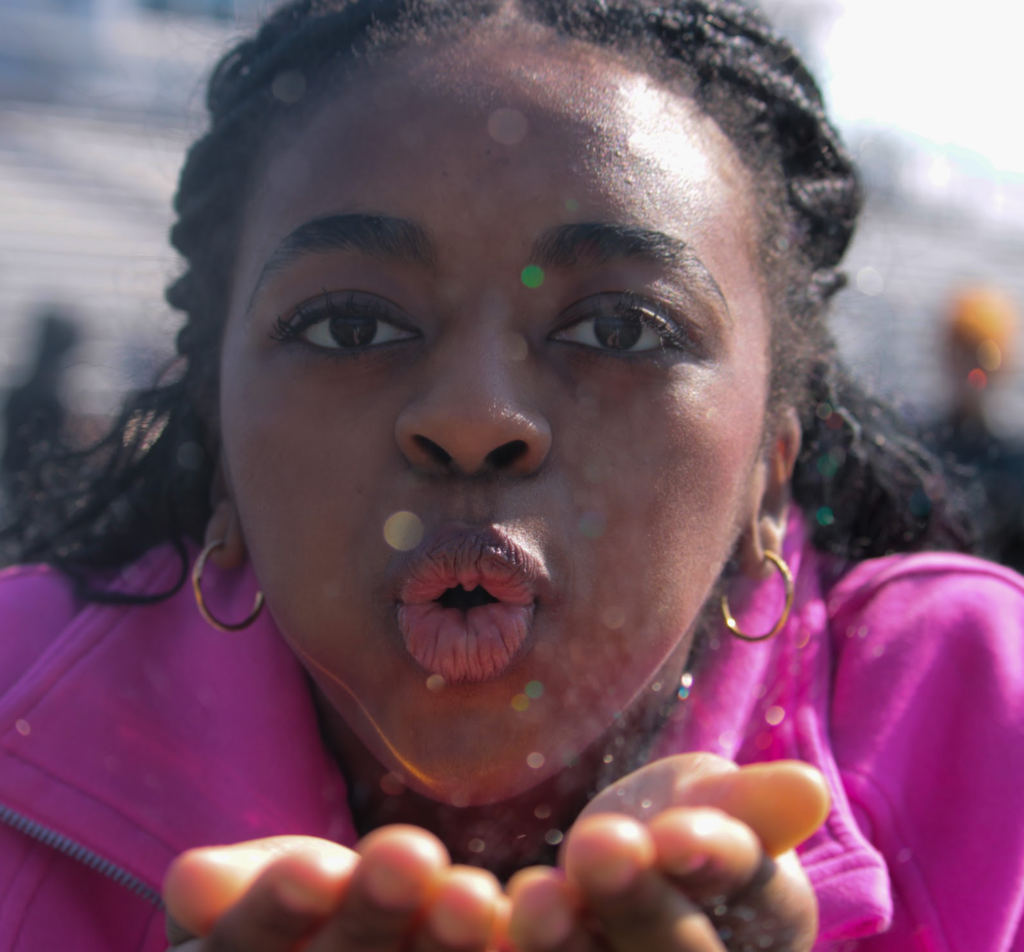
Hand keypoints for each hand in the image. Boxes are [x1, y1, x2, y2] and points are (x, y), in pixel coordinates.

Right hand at [163, 826, 508, 950]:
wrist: (371, 941)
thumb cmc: (301, 911)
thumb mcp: (260, 893)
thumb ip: (235, 891)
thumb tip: (193, 880)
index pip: (244, 951)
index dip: (274, 913)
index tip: (313, 868)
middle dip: (371, 921)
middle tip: (409, 856)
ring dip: (444, 950)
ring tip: (472, 893)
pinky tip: (544, 917)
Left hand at [507, 754, 828, 951]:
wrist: (606, 870)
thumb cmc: (670, 826)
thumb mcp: (708, 801)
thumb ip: (748, 806)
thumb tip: (806, 790)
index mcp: (764, 928)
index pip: (759, 904)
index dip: (718, 867)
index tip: (676, 831)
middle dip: (639, 905)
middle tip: (598, 844)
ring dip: (566, 945)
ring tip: (535, 897)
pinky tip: (465, 915)